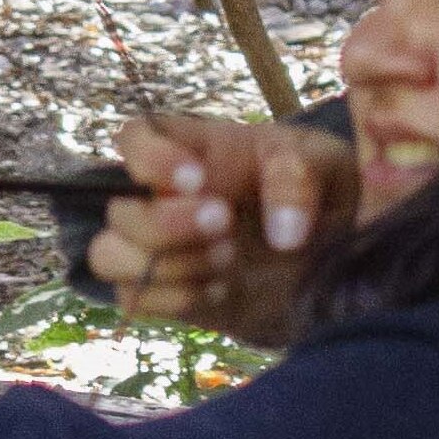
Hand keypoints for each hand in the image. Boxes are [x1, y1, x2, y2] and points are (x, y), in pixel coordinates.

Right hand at [86, 112, 355, 341]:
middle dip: (166, 225)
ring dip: (164, 266)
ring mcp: (158, 246)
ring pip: (108, 256)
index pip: (132, 138)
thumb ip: (299, 179)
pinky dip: (175, 300)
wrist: (329, 255)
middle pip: (117, 212)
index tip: (198, 180)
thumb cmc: (319, 191)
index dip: (150, 160)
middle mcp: (161, 196)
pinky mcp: (164, 290)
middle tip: (225, 222)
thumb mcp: (325, 166)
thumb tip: (283, 233)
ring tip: (226, 259)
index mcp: (191, 149)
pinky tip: (223, 288)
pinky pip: (132, 299)